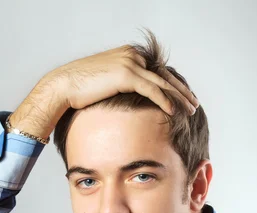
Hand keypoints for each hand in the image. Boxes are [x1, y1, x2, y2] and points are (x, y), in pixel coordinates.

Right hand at [9, 45, 199, 138]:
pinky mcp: (126, 74)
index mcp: (129, 56)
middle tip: (194, 104)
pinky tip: (173, 112)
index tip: (183, 98)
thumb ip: (121, 86)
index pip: (158, 72)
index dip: (173, 85)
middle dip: (181, 91)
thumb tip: (130, 100)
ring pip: (162, 82)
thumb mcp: (105, 84)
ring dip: (179, 97)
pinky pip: (152, 90)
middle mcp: (132, 56)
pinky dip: (164, 101)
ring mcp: (130, 63)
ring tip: (191, 110)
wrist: (63, 85)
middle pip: (164, 75)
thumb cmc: (80, 90)